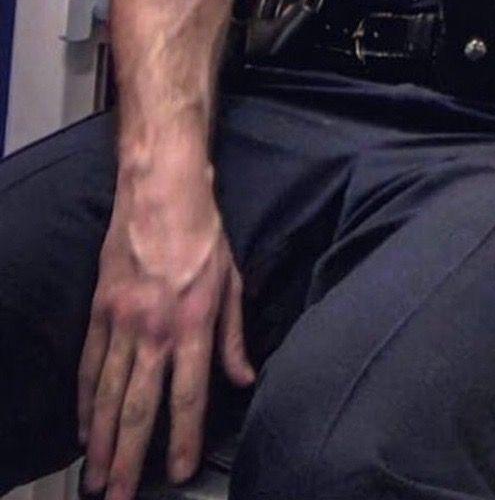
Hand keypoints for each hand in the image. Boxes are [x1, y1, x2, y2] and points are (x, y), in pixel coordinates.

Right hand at [77, 175, 254, 499]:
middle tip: (119, 498)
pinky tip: (84, 427)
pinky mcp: (100, 309)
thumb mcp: (233, 281)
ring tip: (96, 477)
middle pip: (140, 407)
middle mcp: (156, 330)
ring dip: (102, 441)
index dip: (182, 440)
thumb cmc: (204, 234)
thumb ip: (234, 336)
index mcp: (195, 324)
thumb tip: (244, 378)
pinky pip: (90, 363)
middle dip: (130, 458)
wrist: (161, 192)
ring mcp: (122, 322)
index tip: (177, 472)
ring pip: (108, 394)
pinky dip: (85, 399)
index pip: (188, 396)